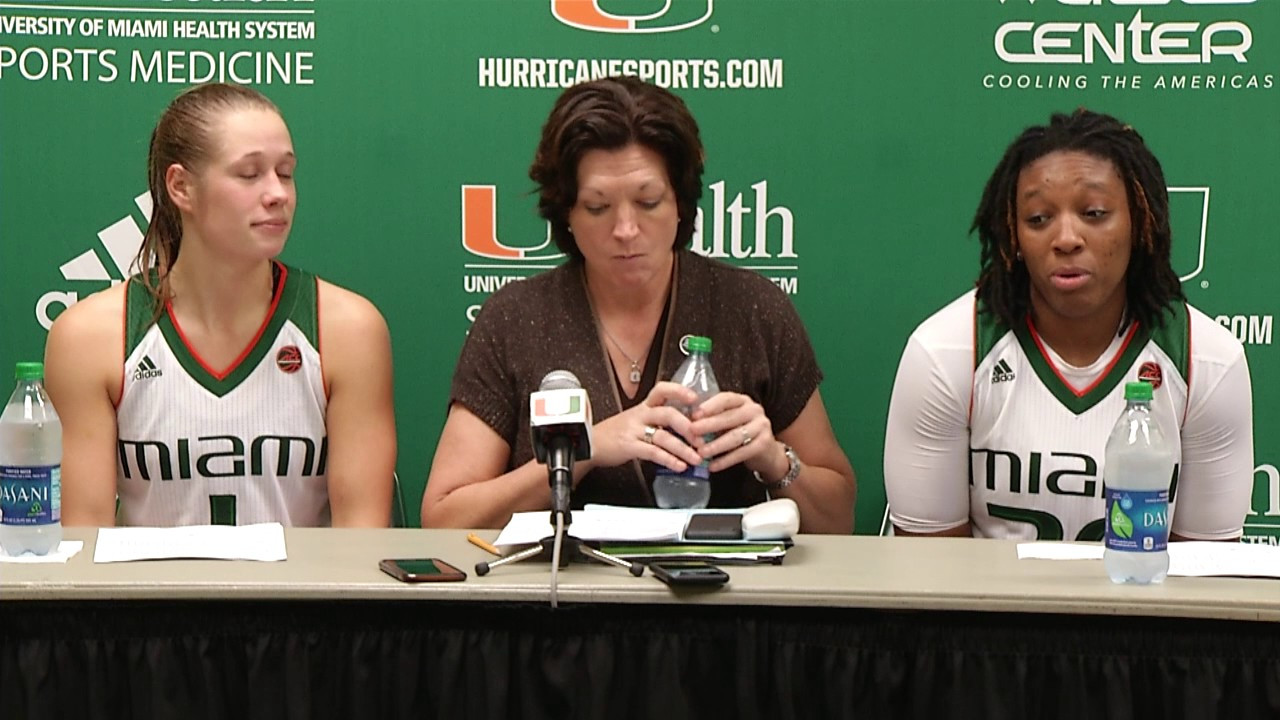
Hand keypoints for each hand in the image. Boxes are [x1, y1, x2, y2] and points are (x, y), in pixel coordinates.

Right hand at [585, 381, 702, 474]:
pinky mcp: (629, 446)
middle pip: (667, 413)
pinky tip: (679, 465)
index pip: (662, 390)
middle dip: (688, 426)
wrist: (589, 443)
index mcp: (644, 406)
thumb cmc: (616, 432)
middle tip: (702, 438)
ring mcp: (634, 430)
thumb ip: (659, 421)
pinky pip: (653, 452)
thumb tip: (688, 428)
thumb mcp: (637, 420)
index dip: (679, 391)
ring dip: (683, 448)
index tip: (695, 398)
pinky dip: (669, 460)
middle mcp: (640, 415)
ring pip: (663, 436)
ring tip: (696, 458)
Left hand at [689, 391, 779, 474]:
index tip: (694, 415)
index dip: (709, 406)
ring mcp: (762, 426)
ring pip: (736, 436)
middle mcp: (754, 409)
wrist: (767, 452)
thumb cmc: (740, 433)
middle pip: (729, 417)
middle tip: (692, 432)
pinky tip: (712, 466)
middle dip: (709, 425)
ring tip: (700, 453)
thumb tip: (686, 423)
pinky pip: (742, 452)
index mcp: (742, 400)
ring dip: (716, 445)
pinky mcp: (765, 443)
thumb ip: (712, 419)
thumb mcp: (727, 422)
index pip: (725, 398)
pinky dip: (725, 460)